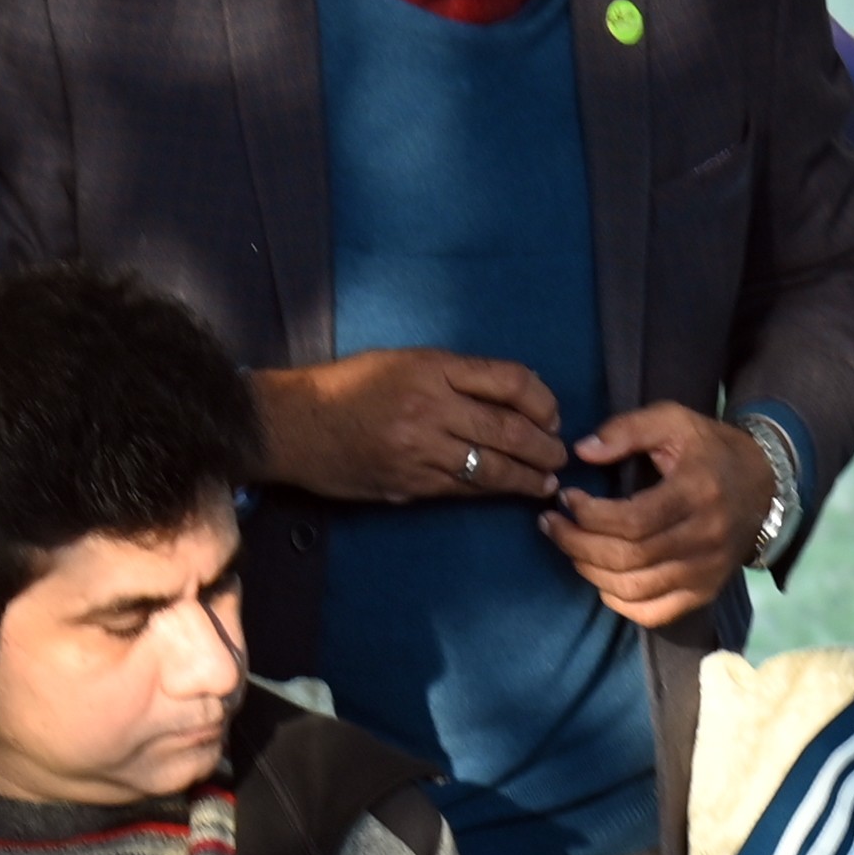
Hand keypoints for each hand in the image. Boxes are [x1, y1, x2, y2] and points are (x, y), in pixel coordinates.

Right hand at [253, 350, 566, 506]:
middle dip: (543, 445)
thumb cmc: (347, 387)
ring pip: (491, 466)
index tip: (552, 414)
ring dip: (527, 476)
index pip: (507, 380)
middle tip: (560, 454)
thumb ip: (451, 376)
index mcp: (431, 367)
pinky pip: (463, 489)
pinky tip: (511, 492)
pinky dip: (492, 491)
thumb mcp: (401, 362)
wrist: (293, 425)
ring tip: (546, 481)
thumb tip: (506, 400)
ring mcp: (420, 448)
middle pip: (508, 427)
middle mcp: (430, 406)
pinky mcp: (408, 482)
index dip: (541, 399)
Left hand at [535, 399, 757, 629]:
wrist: (765, 483)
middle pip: (629, 558)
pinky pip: (655, 613)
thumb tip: (582, 451)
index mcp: (697, 492)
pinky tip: (601, 579)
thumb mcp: (673, 421)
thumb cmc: (709, 449)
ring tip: (570, 548)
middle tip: (553, 525)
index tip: (566, 498)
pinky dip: (620, 602)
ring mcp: (707, 571)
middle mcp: (705, 537)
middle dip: (578, 544)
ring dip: (591, 572)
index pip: (633, 520)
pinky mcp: (705, 591)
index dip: (589, 515)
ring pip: (636, 589)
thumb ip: (626, 430)